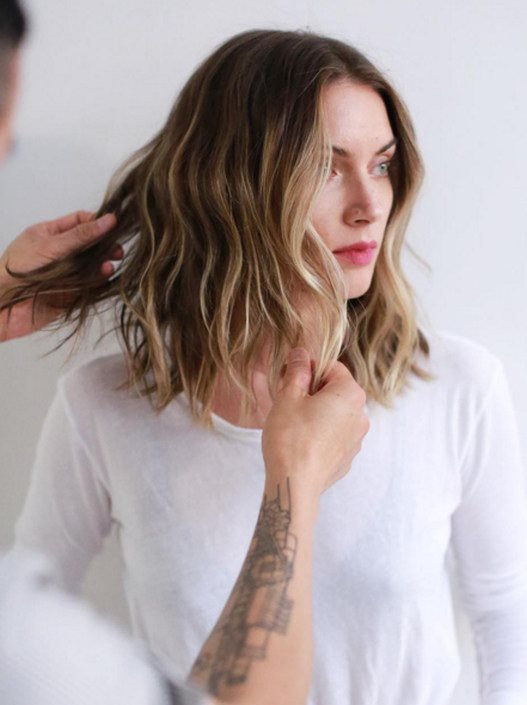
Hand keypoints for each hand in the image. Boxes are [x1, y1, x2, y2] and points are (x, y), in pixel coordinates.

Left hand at [0, 210, 120, 340]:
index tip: (113, 224)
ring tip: (113, 260)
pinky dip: (101, 278)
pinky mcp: (72, 293)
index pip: (80, 221)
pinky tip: (106, 273)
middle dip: (105, 244)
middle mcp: (61, 252)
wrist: (3, 306)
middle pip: (90, 243)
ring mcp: (67, 272)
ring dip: (104, 261)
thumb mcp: (51, 246)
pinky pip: (92, 284)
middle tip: (117, 248)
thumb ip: (81, 235)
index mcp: (50, 234)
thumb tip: (109, 220)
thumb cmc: (17, 270)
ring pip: (93, 264)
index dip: (97, 221)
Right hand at [262, 346, 368, 496]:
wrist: (295, 483)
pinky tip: (301, 441)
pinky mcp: (347, 457)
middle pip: (335, 391)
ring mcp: (356, 439)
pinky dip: (320, 432)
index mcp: (350, 394)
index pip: (331, 367)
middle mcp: (361, 415)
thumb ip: (297, 370)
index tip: (289, 376)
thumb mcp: (288, 396)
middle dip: (312, 391)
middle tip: (287, 399)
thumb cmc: (291, 437)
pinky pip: (334, 435)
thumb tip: (300, 354)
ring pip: (335, 414)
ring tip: (293, 422)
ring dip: (316, 412)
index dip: (307, 368)